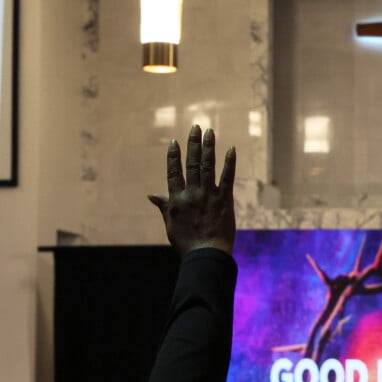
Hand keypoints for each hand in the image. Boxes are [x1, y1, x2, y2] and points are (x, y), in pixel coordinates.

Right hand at [149, 125, 235, 255]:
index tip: (174, 142)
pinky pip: (227, 178)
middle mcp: (191, 194)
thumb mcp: (170, 224)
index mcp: (176, 199)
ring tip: (210, 132)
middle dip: (193, 143)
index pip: (173, 172)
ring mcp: (208, 196)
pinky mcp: (224, 200)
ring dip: (209, 147)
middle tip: (196, 127)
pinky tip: (231, 150)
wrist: (206, 255)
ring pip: (208, 166)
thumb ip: (163, 206)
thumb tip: (151, 195)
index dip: (173, 156)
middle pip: (192, 163)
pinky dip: (229, 163)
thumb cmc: (186, 243)